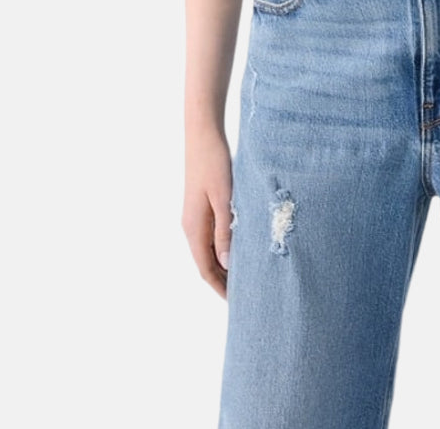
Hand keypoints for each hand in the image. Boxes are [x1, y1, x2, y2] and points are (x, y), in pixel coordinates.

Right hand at [182, 128, 233, 297]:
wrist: (203, 135)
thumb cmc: (214, 163)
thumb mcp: (223, 198)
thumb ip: (225, 231)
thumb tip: (227, 264)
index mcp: (194, 228)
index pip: (206, 269)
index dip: (221, 288)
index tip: (239, 303)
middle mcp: (191, 226)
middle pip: (207, 263)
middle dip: (224, 280)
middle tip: (247, 294)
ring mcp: (195, 217)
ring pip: (210, 250)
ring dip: (225, 265)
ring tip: (247, 276)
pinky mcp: (202, 206)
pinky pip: (213, 236)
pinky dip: (225, 248)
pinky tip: (241, 248)